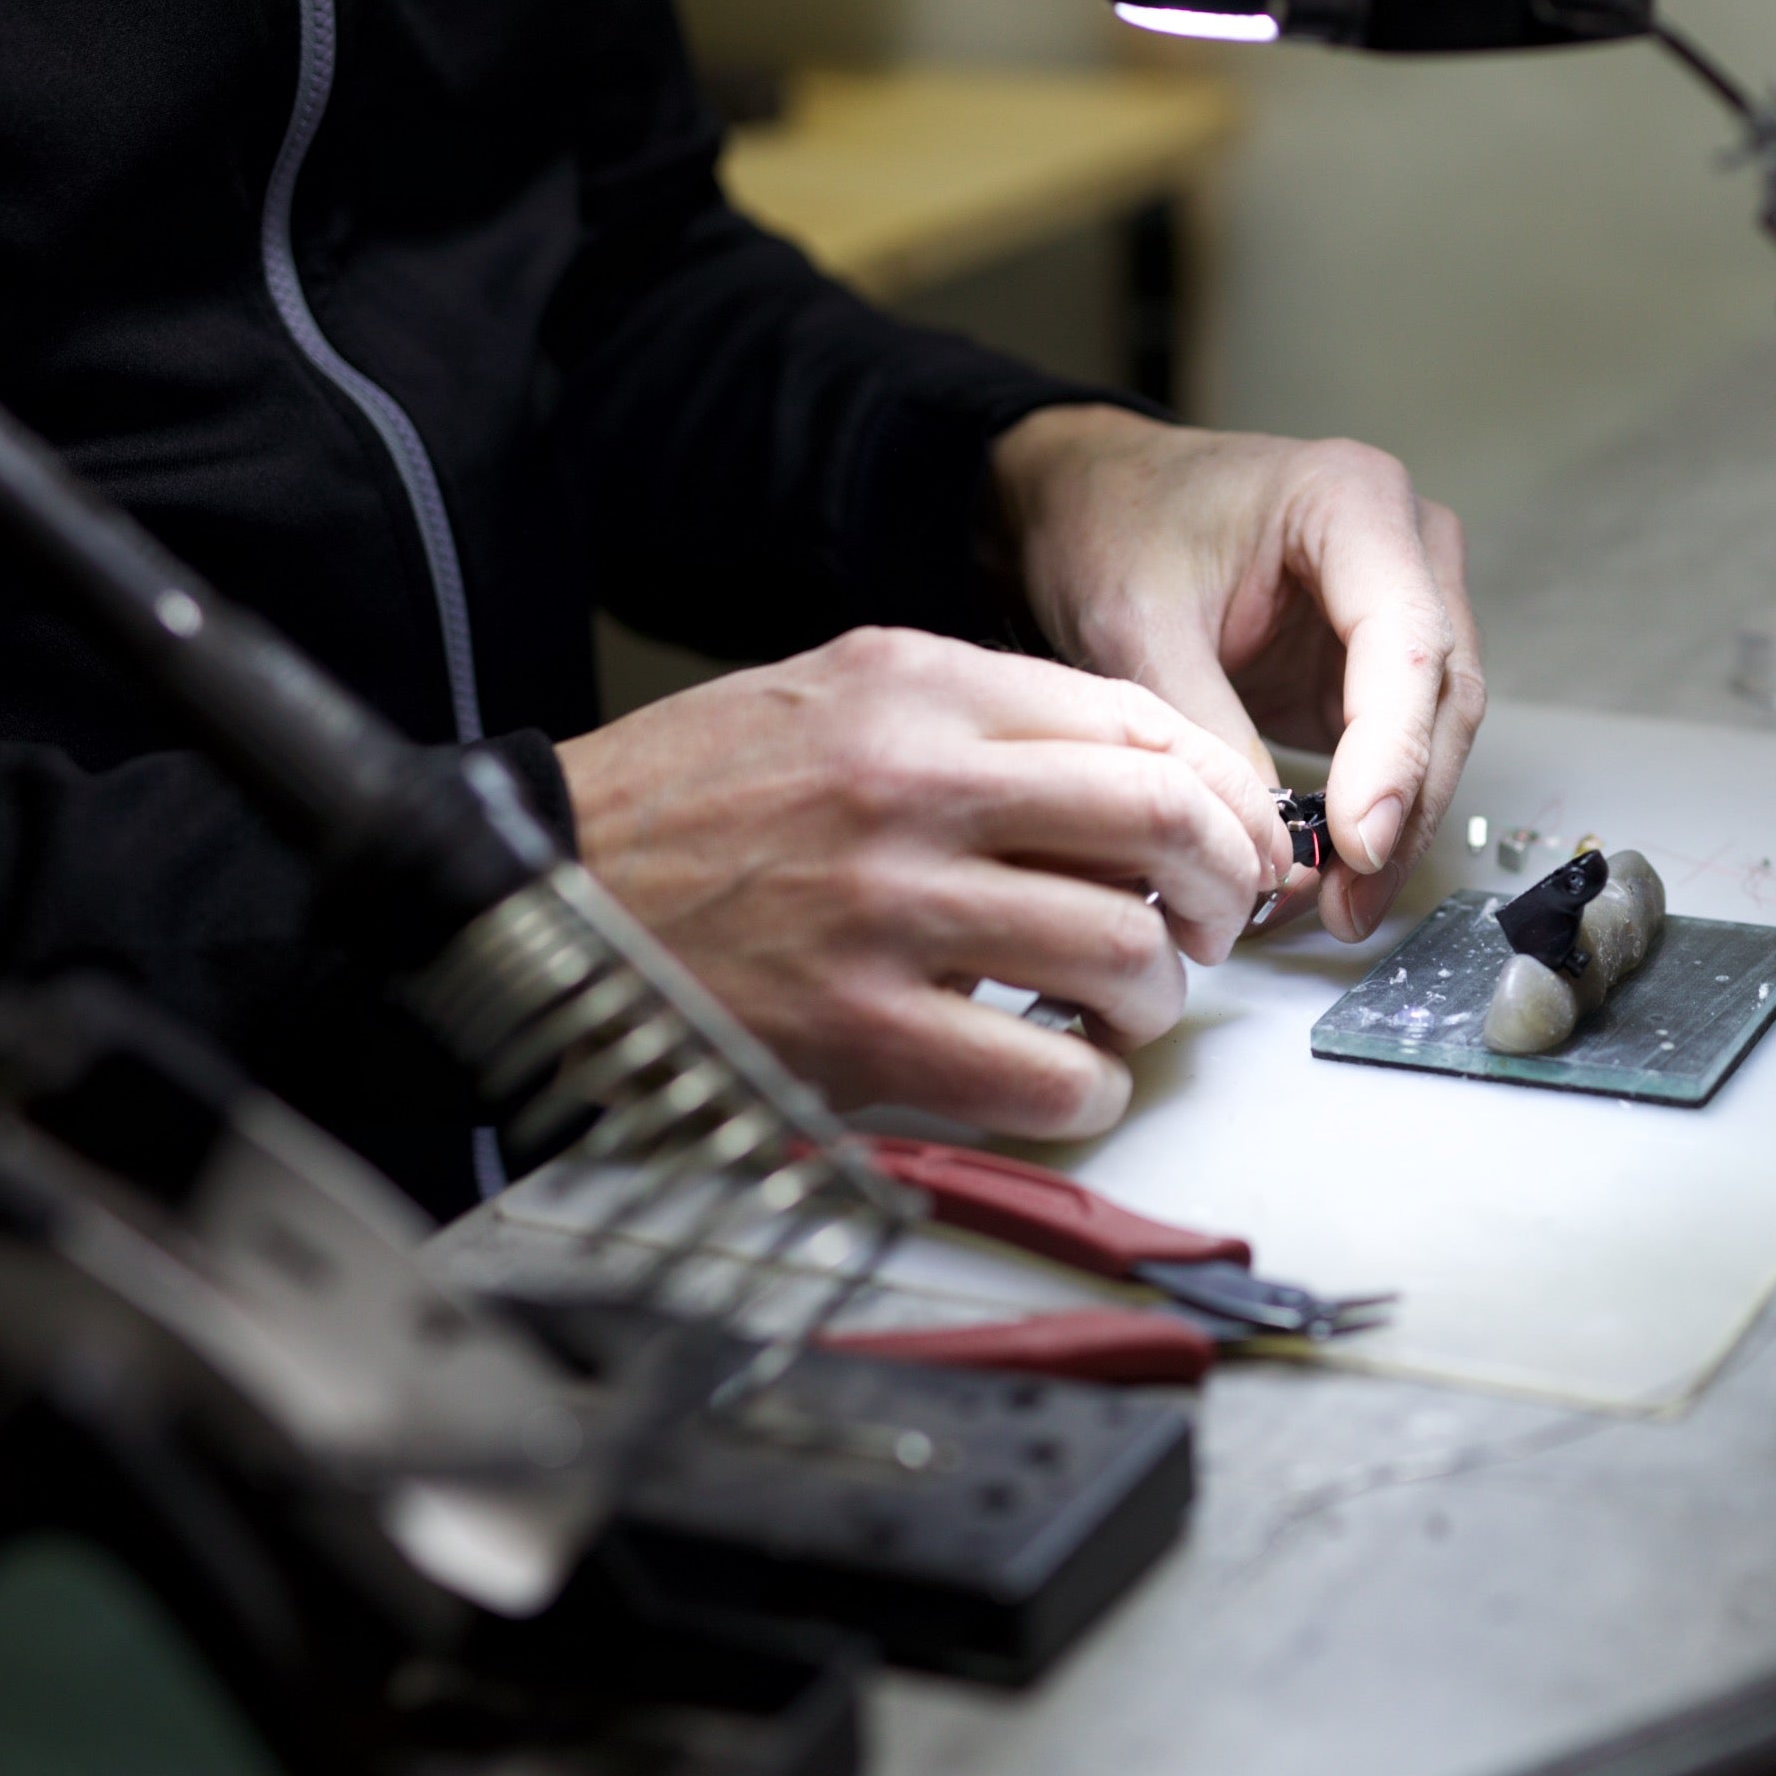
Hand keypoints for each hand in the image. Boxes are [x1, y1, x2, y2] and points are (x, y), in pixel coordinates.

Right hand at [558, 629, 1290, 1138]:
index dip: (1223, 795)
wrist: (539, 880)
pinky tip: (1066, 1076)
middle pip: (1160, 822)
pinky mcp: (859, 1030)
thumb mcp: (835, 697)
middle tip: (1207, 923)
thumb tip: (1147, 778)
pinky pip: (1050, 1075)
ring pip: (1122, 953)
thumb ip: (981, 719)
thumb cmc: (695, 799)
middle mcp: (912, 784)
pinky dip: (1089, 1089)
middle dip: (1218, 886)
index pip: (1139, 724)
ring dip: (1155, 996)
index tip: (1236, 841)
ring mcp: (887, 910)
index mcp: (915, 686)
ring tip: (1123, 1005)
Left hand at [992, 405, 1483, 940]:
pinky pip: (1400, 750)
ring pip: (1437, 733)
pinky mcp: (1379, 665)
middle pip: (1442, 695)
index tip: (1358, 842)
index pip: (1405, 640)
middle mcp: (1406, 547)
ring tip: (1338, 908)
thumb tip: (1265, 847)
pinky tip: (1330, 878)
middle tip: (1348, 903)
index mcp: (1353, 501)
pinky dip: (1370, 816)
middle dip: (1402, 808)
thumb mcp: (1138, 622)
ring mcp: (1405, 605)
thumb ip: (1205, 727)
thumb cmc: (1116, 523)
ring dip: (1396, 826)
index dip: (1392, 750)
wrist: (1094, 501)